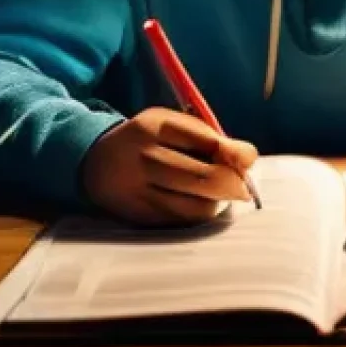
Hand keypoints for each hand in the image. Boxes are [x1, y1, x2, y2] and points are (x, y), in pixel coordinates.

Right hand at [81, 106, 258, 226]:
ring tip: (220, 195)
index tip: (249, 158)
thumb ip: (206, 137)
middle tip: (243, 187)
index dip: (235, 153)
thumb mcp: (170, 125)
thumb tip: (248, 158)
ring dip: (217, 203)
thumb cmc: (149, 140)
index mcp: (156, 125)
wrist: (96, 161)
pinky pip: (181, 221)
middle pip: (204, 177)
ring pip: (195, 206)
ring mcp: (140, 189)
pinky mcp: (138, 215)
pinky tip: (199, 205)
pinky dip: (198, 215)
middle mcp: (146, 156)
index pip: (206, 141)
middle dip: (232, 184)